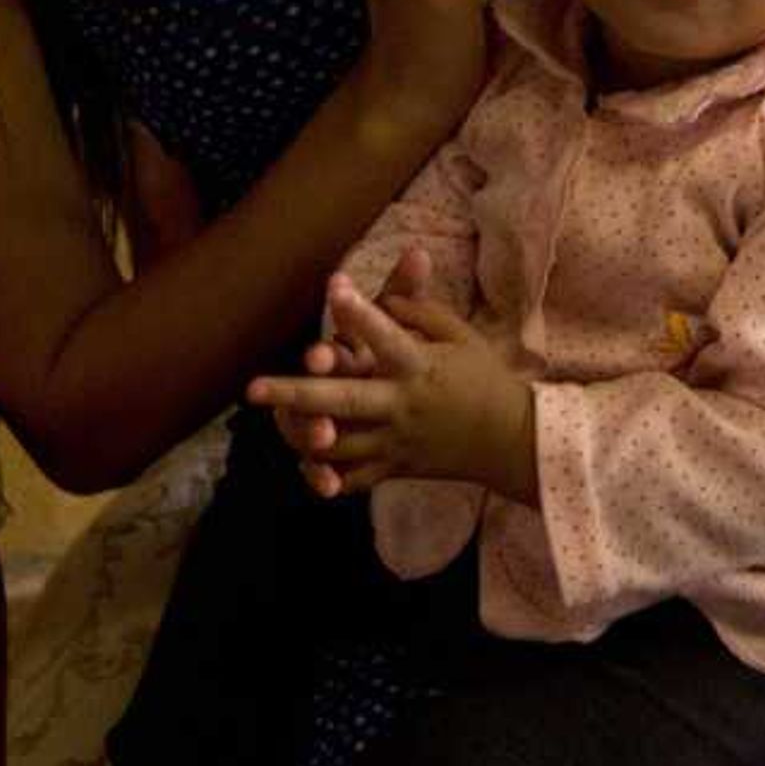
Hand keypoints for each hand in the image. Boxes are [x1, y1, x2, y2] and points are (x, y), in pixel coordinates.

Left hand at [246, 247, 539, 502]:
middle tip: (252, 389)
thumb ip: (419, 312)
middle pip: (342, 402)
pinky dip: (327, 477)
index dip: (360, 313)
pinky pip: (354, 479)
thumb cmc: (483, 378)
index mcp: (420, 367)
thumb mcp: (461, 336)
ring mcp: (396, 442)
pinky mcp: (396, 468)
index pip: (387, 336)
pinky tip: (305, 464)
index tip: (335, 286)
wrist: (512, 441)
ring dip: (303, 437)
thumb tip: (379, 297)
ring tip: (275, 423)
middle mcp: (402, 406)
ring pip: (339, 446)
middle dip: (295, 395)